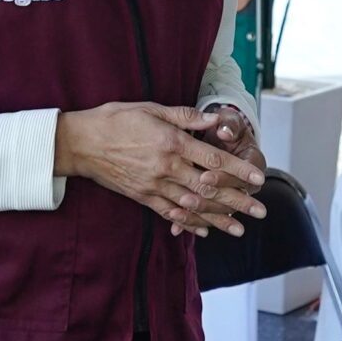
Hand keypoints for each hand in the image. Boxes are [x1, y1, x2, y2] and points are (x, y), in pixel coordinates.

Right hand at [55, 103, 267, 237]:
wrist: (81, 143)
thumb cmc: (116, 120)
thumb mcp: (152, 109)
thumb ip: (186, 117)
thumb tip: (215, 118)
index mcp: (172, 143)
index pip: (213, 160)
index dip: (238, 170)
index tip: (258, 179)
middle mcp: (167, 168)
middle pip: (209, 188)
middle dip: (237, 201)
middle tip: (260, 211)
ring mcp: (154, 185)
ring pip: (193, 206)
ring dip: (218, 219)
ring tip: (239, 229)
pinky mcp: (143, 197)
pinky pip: (170, 214)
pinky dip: (189, 223)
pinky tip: (204, 231)